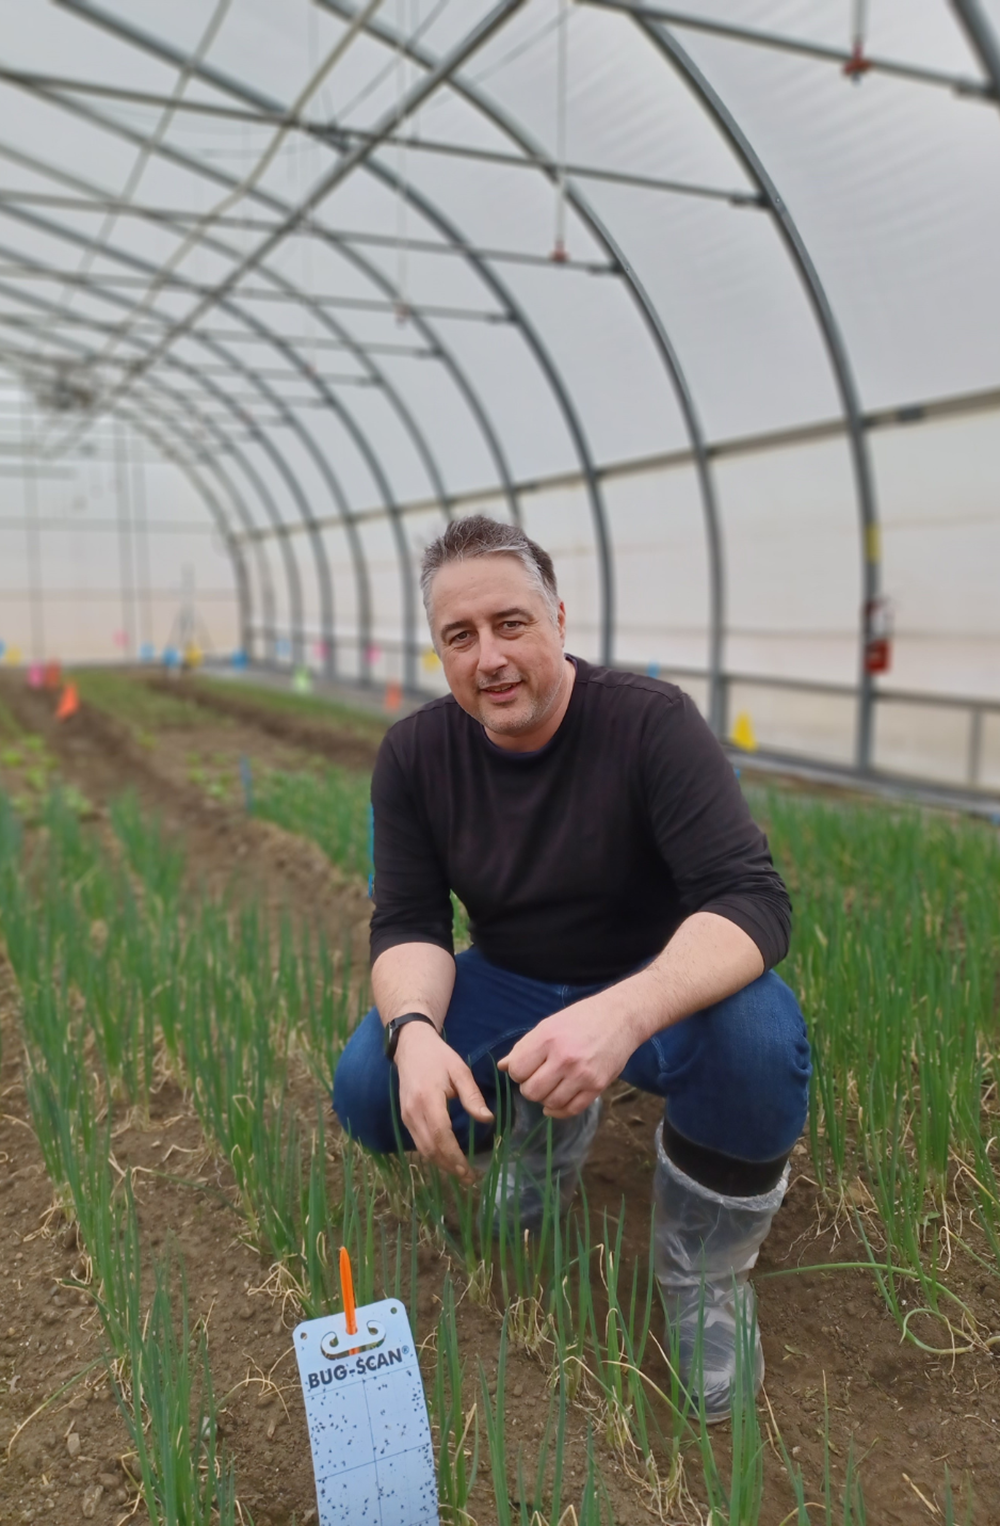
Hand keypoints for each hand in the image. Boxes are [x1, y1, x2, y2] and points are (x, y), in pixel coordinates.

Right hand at [395, 1021, 493, 1184]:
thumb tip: (487, 1120)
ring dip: (441, 1164)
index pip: (442, 1136)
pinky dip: (432, 1154)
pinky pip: (418, 1141)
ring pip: (423, 1149)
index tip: (470, 1171)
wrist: (411, 1046)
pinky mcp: (405, 1117)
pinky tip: (446, 1158)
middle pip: (431, 1148)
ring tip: (460, 1173)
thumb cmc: (439, 1057)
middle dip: (449, 1166)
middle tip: (469, 1179)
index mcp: (428, 1099)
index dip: (455, 1156)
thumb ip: (472, 1096)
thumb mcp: (460, 1071)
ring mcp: (406, 1116)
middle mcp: (413, 1111)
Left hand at [498, 996, 637, 1118]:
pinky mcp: (598, 1086)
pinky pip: (572, 1110)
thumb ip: (525, 1047)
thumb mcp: (549, 1025)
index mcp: (547, 1038)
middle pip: (531, 1091)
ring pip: (550, 1103)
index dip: (518, 1072)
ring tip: (552, 1086)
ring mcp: (582, 1074)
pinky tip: (558, 1101)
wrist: (620, 1017)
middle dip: (530, 1088)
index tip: (526, 1068)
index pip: (517, 1071)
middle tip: (538, 1078)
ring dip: (546, 1099)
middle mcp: (564, 1058)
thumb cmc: (581, 1018)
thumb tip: (502, 1066)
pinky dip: (560, 1110)